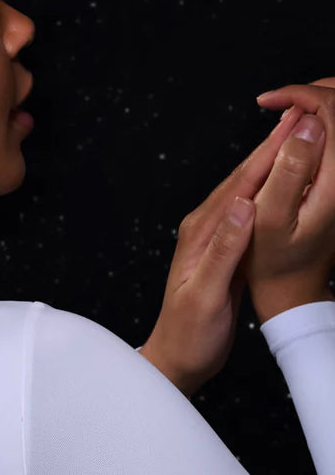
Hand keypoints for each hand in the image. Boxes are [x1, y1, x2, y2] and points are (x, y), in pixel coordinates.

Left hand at [140, 104, 306, 398]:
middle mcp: (204, 227)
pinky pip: (250, 211)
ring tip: (294, 139)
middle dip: (271, 148)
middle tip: (299, 118)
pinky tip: (281, 185)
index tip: (292, 127)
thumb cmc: (190, 331)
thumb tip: (243, 207)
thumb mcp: (207, 294)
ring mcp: (213, 236)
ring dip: (270, 164)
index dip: (267, 155)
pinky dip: (268, 191)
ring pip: (247, 191)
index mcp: (201, 232)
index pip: (240, 186)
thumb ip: (224, 251)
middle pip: (242, 180)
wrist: (176, 356)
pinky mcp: (223, 250)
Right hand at [247, 78, 334, 321]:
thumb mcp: (270, 217)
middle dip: (312, 92)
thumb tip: (304, 124)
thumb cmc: (273, 258)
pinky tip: (299, 127)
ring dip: (318, 104)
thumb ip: (288, 168)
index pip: (332, 110)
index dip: (299, 95)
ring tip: (284, 110)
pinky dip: (322, 121)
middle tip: (275, 102)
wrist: (294, 286)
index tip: (267, 103)